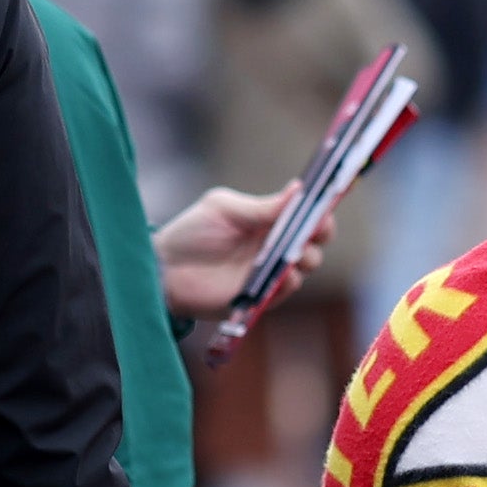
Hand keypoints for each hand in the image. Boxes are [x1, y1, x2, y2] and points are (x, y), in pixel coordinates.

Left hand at [156, 181, 317, 324]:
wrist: (164, 270)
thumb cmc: (191, 233)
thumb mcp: (223, 209)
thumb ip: (262, 206)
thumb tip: (299, 190)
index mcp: (269, 222)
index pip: (307, 217)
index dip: (320, 214)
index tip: (322, 212)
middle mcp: (274, 246)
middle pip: (313, 243)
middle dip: (318, 237)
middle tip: (311, 233)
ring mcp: (269, 272)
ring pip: (304, 267)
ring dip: (304, 259)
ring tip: (293, 255)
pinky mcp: (260, 296)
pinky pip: (284, 290)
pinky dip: (288, 282)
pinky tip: (283, 275)